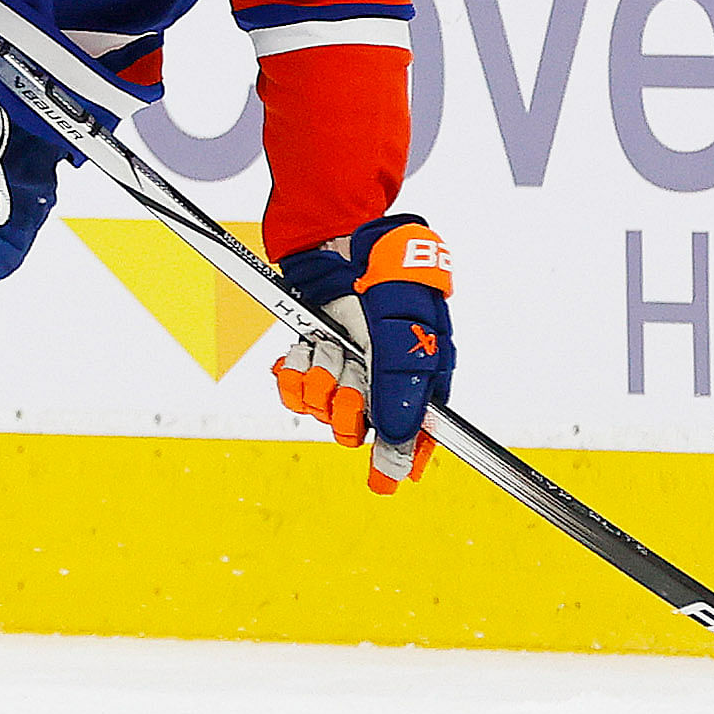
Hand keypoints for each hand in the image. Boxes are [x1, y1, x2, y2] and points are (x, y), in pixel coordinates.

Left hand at [275, 215, 457, 491]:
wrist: (338, 233)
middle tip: (349, 371)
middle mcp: (383, 376)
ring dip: (320, 380)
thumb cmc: (385, 274)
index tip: (387, 480)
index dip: (404, 457)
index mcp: (420, 371)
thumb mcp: (404, 327)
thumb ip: (402, 384)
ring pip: (325, 408)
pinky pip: (295, 391)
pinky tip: (301, 352)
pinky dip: (293, 374)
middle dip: (348, 402)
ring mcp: (346, 366)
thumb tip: (400, 439)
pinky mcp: (312, 355)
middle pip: (362, 425)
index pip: (417, 431)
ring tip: (325, 347)